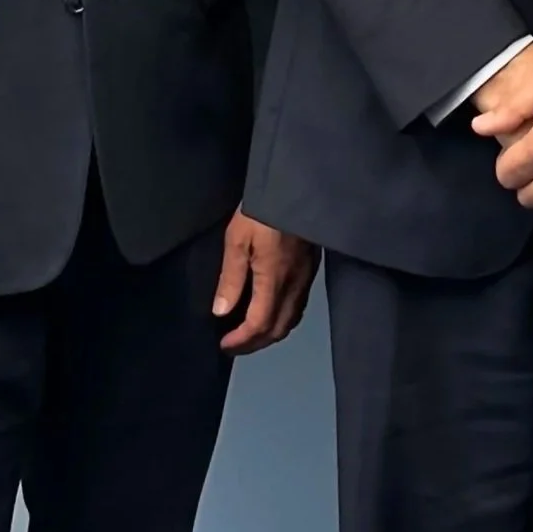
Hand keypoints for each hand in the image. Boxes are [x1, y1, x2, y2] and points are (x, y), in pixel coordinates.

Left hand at [213, 211, 318, 352]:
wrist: (296, 187)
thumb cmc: (262, 213)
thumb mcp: (237, 240)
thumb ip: (230, 278)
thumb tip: (221, 312)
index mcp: (274, 280)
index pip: (259, 324)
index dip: (241, 341)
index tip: (224, 344)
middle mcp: (294, 285)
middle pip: (278, 329)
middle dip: (255, 343)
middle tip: (234, 344)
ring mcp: (306, 278)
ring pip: (292, 319)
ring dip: (270, 332)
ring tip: (250, 331)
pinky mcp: (311, 269)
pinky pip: (298, 305)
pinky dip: (282, 317)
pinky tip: (270, 309)